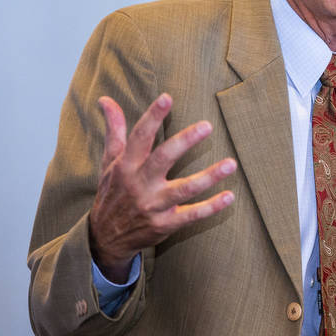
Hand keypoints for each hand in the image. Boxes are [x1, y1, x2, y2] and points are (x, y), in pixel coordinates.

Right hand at [89, 93, 235, 281]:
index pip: (139, 137)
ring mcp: (153, 205)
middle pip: (163, 159)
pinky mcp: (165, 224)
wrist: (105, 238)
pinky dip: (211, 207)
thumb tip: (106, 100)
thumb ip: (114, 130)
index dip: (152, 117)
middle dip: (184, 142)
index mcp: (126, 165)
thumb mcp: (110, 162)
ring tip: (231, 163)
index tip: (167, 98)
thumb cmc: (113, 192)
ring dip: (208, 177)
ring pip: (184, 189)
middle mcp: (139, 184)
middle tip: (207, 126)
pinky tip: (229, 196)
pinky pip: (191, 215)